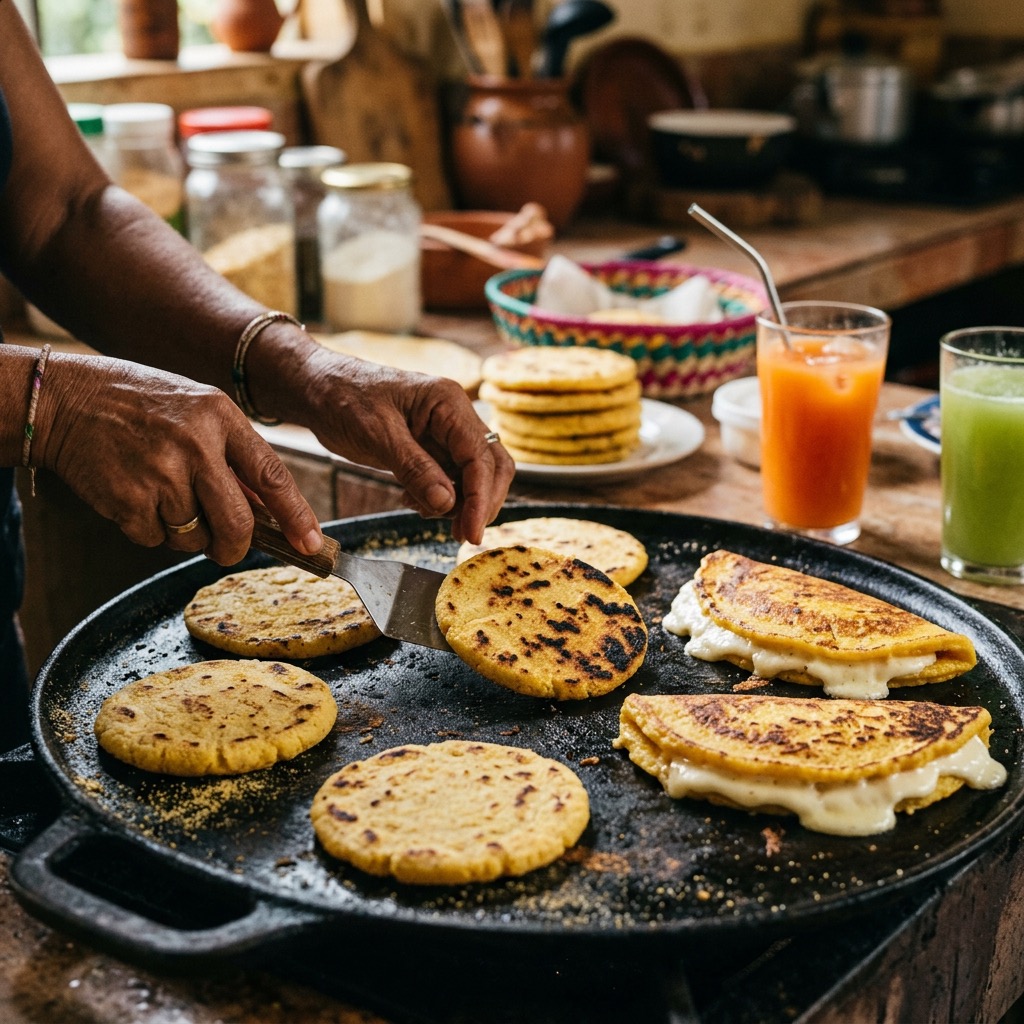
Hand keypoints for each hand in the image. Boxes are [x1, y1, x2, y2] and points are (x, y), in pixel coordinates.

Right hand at [34, 354, 321, 564]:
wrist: (65, 400)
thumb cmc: (139, 407)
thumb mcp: (196, 413)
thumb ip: (232, 456)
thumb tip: (267, 511)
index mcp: (220, 417)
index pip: (272, 475)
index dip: (296, 515)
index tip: (311, 544)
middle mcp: (195, 445)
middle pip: (237, 524)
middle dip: (235, 546)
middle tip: (226, 548)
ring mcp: (161, 473)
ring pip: (194, 537)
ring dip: (183, 532)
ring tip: (161, 495)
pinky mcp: (128, 499)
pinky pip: (155, 539)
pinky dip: (148, 529)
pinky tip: (135, 496)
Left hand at [293, 347, 514, 543]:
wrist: (317, 388)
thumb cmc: (343, 398)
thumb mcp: (377, 435)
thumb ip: (415, 469)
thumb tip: (447, 503)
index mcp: (447, 402)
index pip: (480, 456)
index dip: (481, 497)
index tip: (472, 532)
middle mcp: (454, 415)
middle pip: (490, 465)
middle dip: (480, 502)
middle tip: (460, 535)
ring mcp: (444, 432)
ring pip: (473, 475)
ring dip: (459, 503)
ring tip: (422, 511)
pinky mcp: (430, 447)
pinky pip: (450, 478)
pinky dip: (440, 498)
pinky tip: (413, 501)